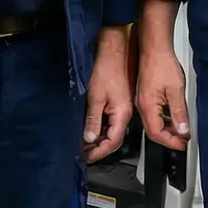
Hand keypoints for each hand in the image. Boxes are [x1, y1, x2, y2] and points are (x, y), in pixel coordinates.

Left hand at [83, 28, 132, 162]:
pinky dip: (100, 129)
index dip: (99, 152)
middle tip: (83, 153)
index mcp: (122, 114)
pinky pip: (111, 122)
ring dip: (99, 139)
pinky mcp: (118, 103)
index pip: (113, 142)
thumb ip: (93, 120)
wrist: (113, 51)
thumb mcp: (95, 98)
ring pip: (112, 131)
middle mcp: (125, 113)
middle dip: (98, 149)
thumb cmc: (106, 70)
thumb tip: (89, 139)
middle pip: (114, 139)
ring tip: (83, 144)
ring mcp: (122, 108)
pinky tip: (90, 130)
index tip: (86, 157)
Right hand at [135, 46, 190, 151]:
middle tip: (183, 140)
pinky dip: (165, 118)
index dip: (171, 142)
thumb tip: (182, 130)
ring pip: (154, 122)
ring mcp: (142, 100)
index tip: (182, 144)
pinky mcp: (145, 95)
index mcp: (147, 107)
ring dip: (168, 128)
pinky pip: (154, 113)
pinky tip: (174, 116)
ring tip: (182, 129)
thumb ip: (179, 113)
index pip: (157, 134)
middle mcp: (142, 106)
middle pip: (154, 131)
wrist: (154, 48)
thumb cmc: (162, 63)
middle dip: (169, 138)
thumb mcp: (176, 91)